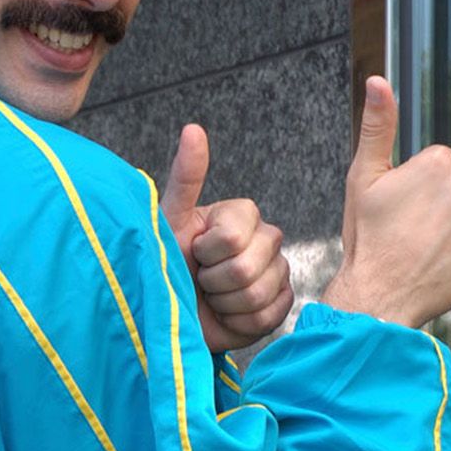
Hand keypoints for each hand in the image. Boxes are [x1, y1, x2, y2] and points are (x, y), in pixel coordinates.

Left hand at [161, 124, 294, 353]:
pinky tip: (227, 314)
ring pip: (256, 294)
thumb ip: (185, 177)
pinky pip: (267, 316)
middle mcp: (267, 237)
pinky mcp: (283, 303)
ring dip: (224, 303)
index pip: (231, 236)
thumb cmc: (167, 262)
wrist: (173, 313)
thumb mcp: (169, 220)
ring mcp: (279, 270)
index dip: (206, 252)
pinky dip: (238, 322)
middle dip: (213, 281)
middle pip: (245, 268)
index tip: (193, 251)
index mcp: (242, 214)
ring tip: (212, 296)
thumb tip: (193, 128)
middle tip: (201, 278)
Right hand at [322, 76, 450, 327]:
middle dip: (439, 204)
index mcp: (440, 162)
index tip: (400, 208)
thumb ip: (378, 125)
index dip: (416, 187)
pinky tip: (442, 260)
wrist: (381, 294)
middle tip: (410, 230)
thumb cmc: (368, 236)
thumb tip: (379, 80)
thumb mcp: (363, 177)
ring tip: (424, 247)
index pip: (438, 165)